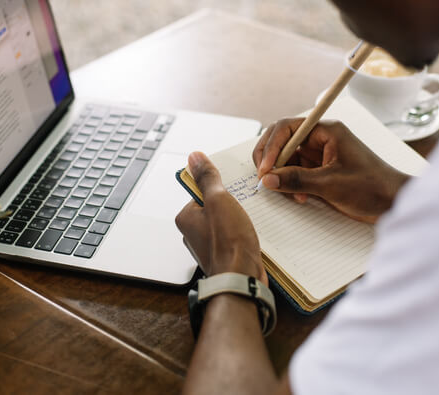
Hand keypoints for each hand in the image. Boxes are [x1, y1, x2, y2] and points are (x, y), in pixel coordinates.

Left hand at [175, 152, 267, 285]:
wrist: (241, 280)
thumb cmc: (228, 243)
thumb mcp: (218, 200)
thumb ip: (207, 178)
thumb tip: (194, 157)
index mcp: (186, 218)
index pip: (202, 192)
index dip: (220, 189)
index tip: (232, 193)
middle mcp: (193, 233)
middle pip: (215, 208)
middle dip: (232, 206)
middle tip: (243, 208)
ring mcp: (208, 247)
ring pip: (227, 224)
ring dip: (240, 221)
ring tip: (249, 224)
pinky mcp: (223, 257)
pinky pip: (234, 238)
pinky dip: (244, 236)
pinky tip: (252, 237)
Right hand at [253, 119, 409, 222]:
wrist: (394, 203)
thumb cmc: (371, 187)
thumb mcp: (331, 184)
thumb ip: (297, 179)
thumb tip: (267, 179)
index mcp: (326, 131)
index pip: (287, 128)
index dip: (272, 146)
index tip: (265, 168)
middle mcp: (321, 139)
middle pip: (282, 141)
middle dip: (272, 160)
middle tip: (265, 178)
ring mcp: (320, 155)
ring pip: (287, 159)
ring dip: (282, 176)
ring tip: (290, 193)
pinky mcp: (320, 170)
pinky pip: (296, 172)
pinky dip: (292, 184)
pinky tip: (300, 197)